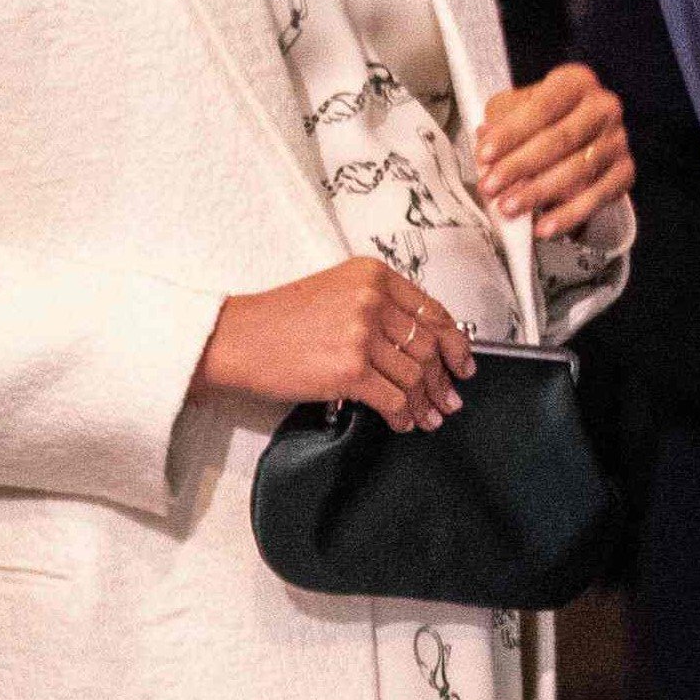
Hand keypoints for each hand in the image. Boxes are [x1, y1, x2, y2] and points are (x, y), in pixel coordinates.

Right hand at [192, 258, 475, 432]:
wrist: (236, 339)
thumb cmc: (279, 319)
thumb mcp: (336, 291)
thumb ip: (379, 306)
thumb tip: (420, 343)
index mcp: (373, 275)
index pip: (432, 311)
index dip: (455, 343)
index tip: (463, 363)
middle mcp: (372, 299)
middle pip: (427, 345)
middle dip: (444, 379)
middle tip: (451, 399)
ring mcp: (361, 334)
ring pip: (414, 375)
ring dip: (427, 402)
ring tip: (431, 417)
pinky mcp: (349, 370)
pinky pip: (393, 399)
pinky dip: (405, 415)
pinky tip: (406, 423)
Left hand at [475, 63, 633, 240]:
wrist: (583, 131)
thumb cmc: (543, 118)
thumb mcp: (517, 107)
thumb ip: (499, 121)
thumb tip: (485, 142)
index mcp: (576, 82)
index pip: (542, 107)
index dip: (511, 132)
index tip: (485, 155)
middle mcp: (603, 107)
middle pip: (560, 139)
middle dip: (520, 166)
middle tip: (490, 187)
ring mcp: (618, 140)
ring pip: (577, 170)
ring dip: (539, 193)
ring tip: (508, 208)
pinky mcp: (625, 171)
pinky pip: (598, 197)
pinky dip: (568, 215)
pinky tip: (543, 227)